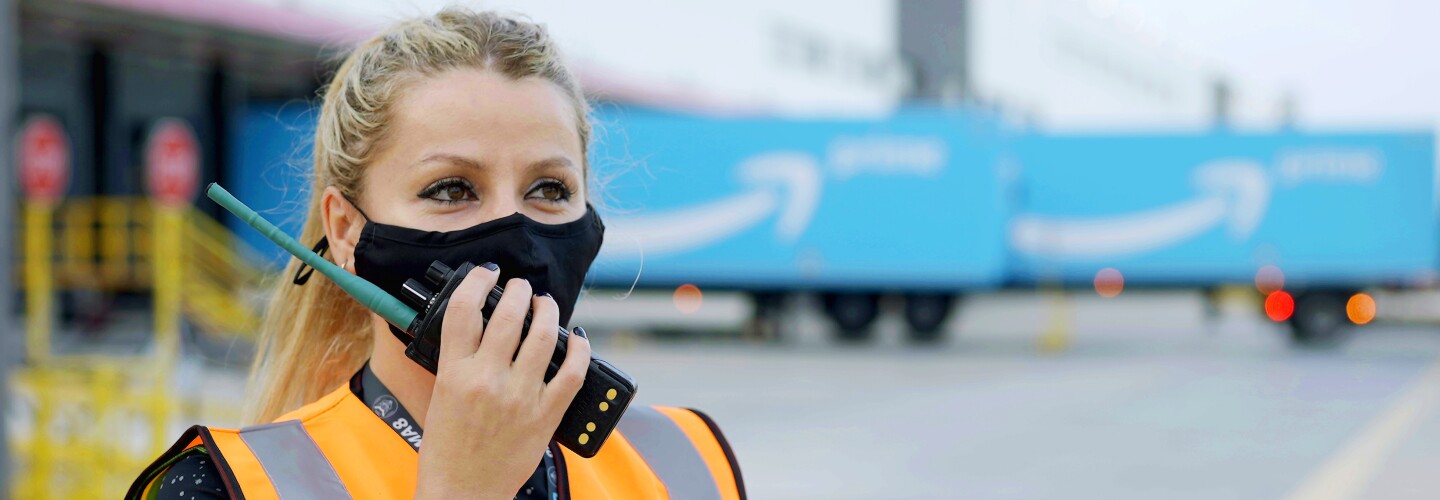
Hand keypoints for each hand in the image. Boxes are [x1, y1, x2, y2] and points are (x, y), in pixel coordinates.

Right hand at [414, 265, 590, 498]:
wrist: (463, 492)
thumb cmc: (448, 450)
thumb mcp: (441, 395)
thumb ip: (459, 360)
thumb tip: (480, 325)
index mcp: (455, 373)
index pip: (463, 310)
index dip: (477, 281)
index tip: (487, 273)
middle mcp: (487, 380)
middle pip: (508, 314)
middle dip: (518, 291)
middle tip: (521, 288)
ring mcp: (520, 396)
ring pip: (543, 335)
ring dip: (547, 311)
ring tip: (545, 304)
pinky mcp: (546, 414)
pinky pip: (572, 371)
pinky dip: (579, 349)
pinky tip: (576, 338)